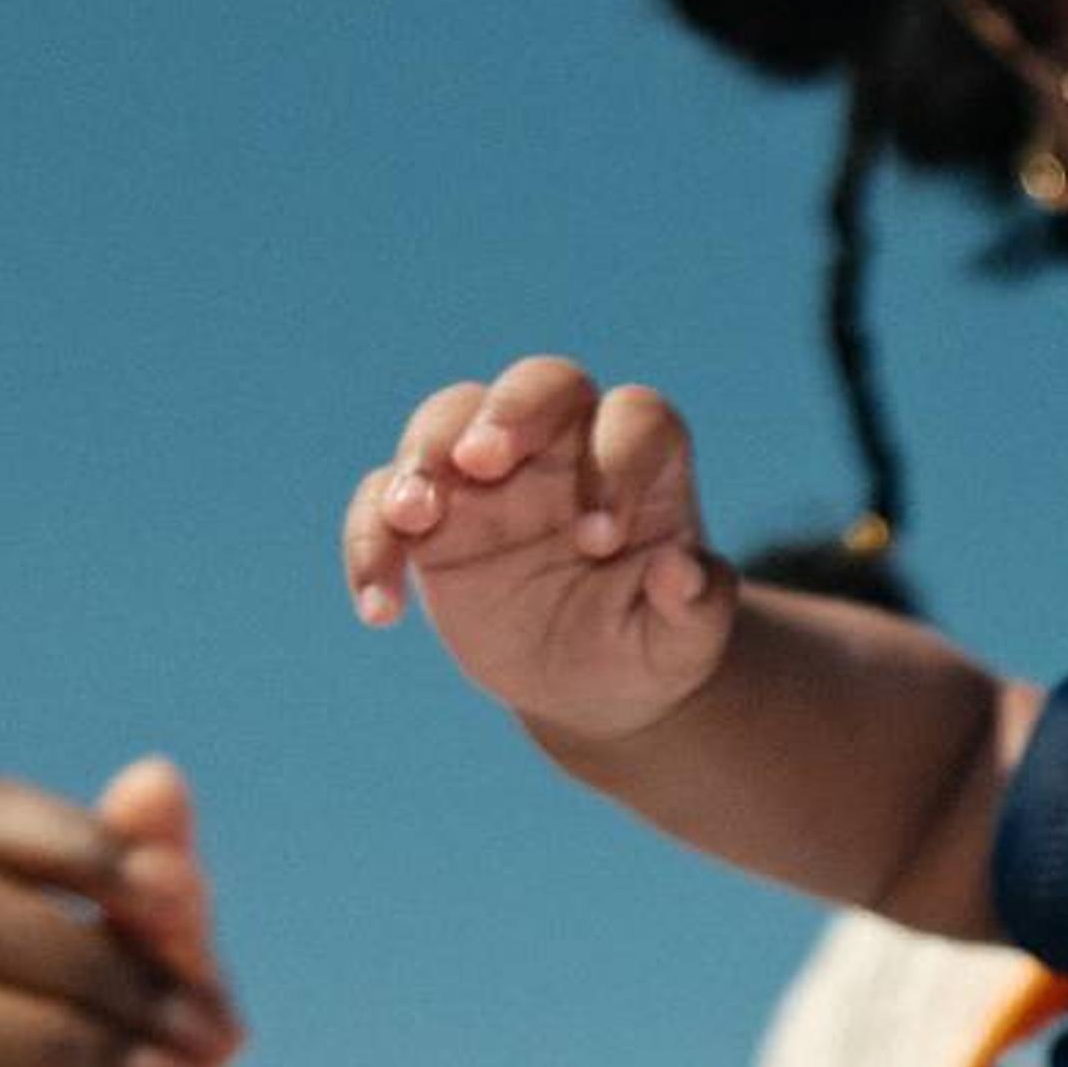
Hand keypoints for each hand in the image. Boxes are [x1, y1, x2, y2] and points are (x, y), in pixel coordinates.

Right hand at [342, 358, 731, 742]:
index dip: (617, 460)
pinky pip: (381, 505)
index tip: (598, 540)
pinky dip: (371, 544)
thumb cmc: (648, 645)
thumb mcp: (684, 644)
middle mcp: (563, 447)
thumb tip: (682, 572)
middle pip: (541, 384)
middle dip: (510, 411)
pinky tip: (380, 609)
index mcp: (640, 462)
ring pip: (446, 420)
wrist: (590, 682)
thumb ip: (696, 608)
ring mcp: (487, 473)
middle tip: (483, 461)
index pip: (636, 420)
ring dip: (422, 458)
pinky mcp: (428, 517)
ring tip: (412, 519)